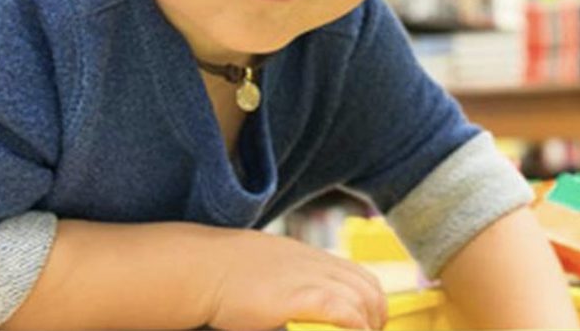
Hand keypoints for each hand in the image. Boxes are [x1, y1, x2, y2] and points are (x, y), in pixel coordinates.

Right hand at [204, 229, 387, 329]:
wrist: (202, 267)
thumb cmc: (222, 273)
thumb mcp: (263, 270)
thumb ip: (286, 282)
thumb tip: (292, 304)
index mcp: (307, 256)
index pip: (357, 273)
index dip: (371, 300)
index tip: (368, 323)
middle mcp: (314, 263)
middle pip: (367, 285)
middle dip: (377, 315)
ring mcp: (308, 277)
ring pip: (361, 296)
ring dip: (369, 323)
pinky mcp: (298, 296)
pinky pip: (342, 310)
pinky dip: (356, 325)